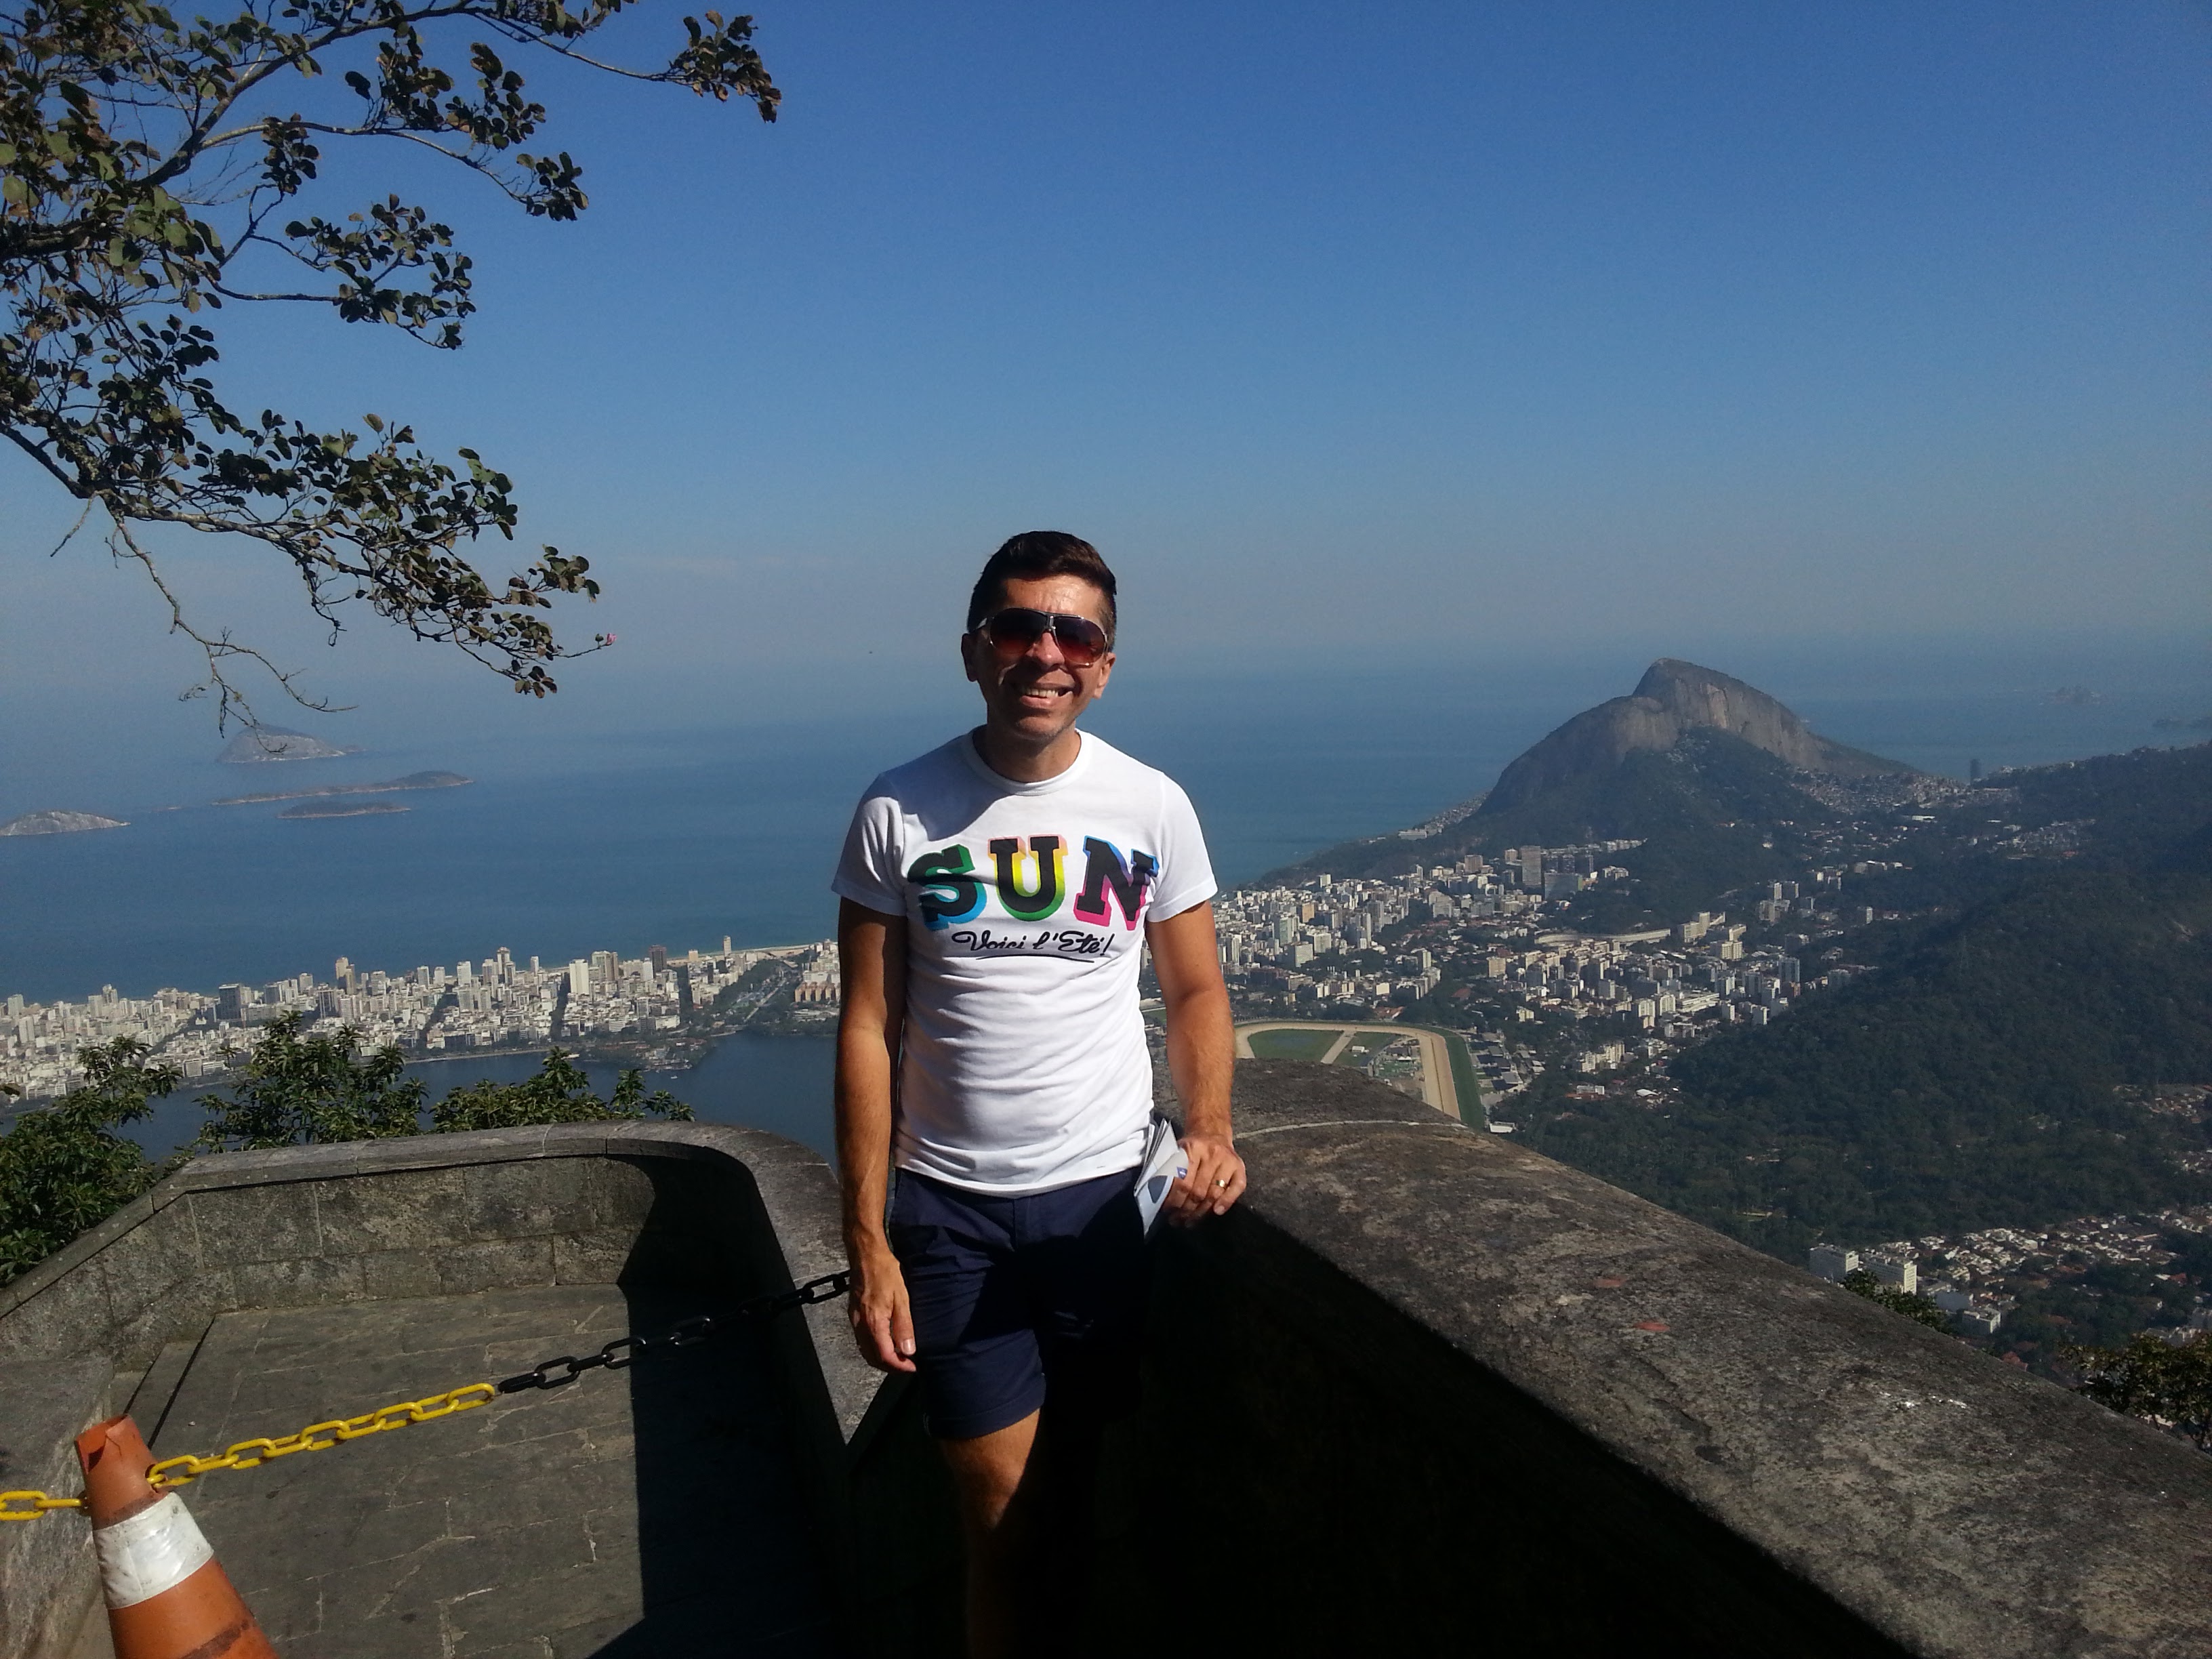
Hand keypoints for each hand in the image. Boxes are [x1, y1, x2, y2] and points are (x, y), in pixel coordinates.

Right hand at [847, 1241, 916, 1372]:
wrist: (865, 1253)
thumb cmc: (885, 1271)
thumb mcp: (901, 1297)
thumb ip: (904, 1326)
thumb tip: (909, 1351)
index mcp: (873, 1322)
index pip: (884, 1356)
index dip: (899, 1366)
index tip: (913, 1366)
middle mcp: (860, 1325)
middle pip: (872, 1358)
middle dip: (890, 1366)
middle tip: (907, 1365)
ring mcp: (854, 1319)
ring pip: (865, 1350)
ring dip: (881, 1359)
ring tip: (898, 1357)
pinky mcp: (852, 1314)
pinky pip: (861, 1339)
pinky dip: (873, 1348)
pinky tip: (884, 1342)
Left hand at [1163, 1132, 1245, 1226]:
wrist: (1212, 1132)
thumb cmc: (1192, 1148)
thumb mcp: (1178, 1152)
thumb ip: (1171, 1172)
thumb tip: (1160, 1197)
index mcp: (1192, 1148)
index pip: (1182, 1182)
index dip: (1174, 1201)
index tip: (1167, 1212)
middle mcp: (1212, 1153)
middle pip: (1198, 1191)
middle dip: (1186, 1210)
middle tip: (1177, 1221)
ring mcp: (1227, 1160)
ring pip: (1214, 1193)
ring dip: (1201, 1212)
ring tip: (1190, 1221)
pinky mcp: (1240, 1167)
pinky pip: (1236, 1188)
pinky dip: (1227, 1202)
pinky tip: (1216, 1212)